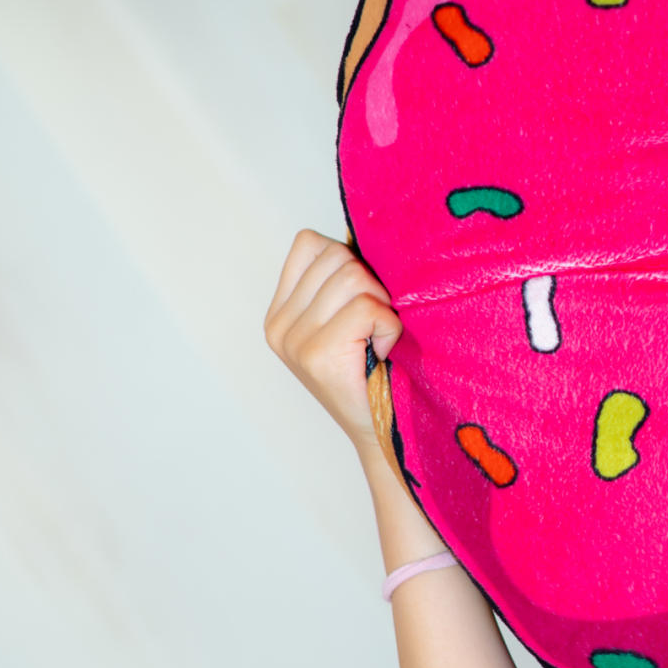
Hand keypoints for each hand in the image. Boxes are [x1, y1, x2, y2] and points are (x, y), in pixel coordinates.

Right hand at [264, 229, 401, 456]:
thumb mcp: (348, 320)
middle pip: (336, 257)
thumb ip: (341, 281)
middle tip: (375, 326)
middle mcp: (279, 325)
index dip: (347, 260)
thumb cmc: (375, 372)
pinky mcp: (317, 353)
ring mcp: (293, 339)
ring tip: (376, 339)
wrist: (382, 432)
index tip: (361, 299)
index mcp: (281, 312)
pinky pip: (368, 307)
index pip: (310, 244)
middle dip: (370, 284)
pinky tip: (381, 352)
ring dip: (381, 306)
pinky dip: (388, 325)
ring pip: (352, 277)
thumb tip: (358, 234)